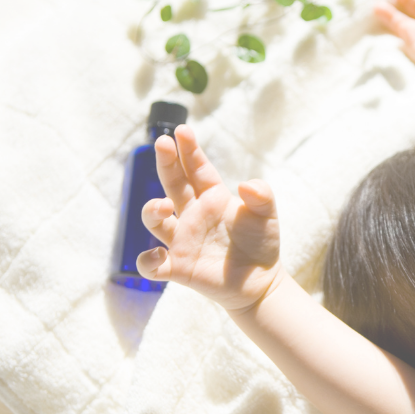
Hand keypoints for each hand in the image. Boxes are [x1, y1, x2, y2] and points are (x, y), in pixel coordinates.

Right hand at [136, 125, 283, 313]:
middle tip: (162, 143)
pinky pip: (151, 265)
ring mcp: (182, 240)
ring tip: (164, 206)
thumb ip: (262, 195)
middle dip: (166, 162)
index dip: (189, 150)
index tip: (182, 132)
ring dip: (152, 209)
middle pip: (171, 183)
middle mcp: (191, 215)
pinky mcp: (177, 268)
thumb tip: (245, 184)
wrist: (260, 282)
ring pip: (154, 220)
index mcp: (211, 197)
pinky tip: (159, 255)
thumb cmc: (261, 244)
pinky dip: (148, 261)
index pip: (196, 168)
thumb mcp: (266, 215)